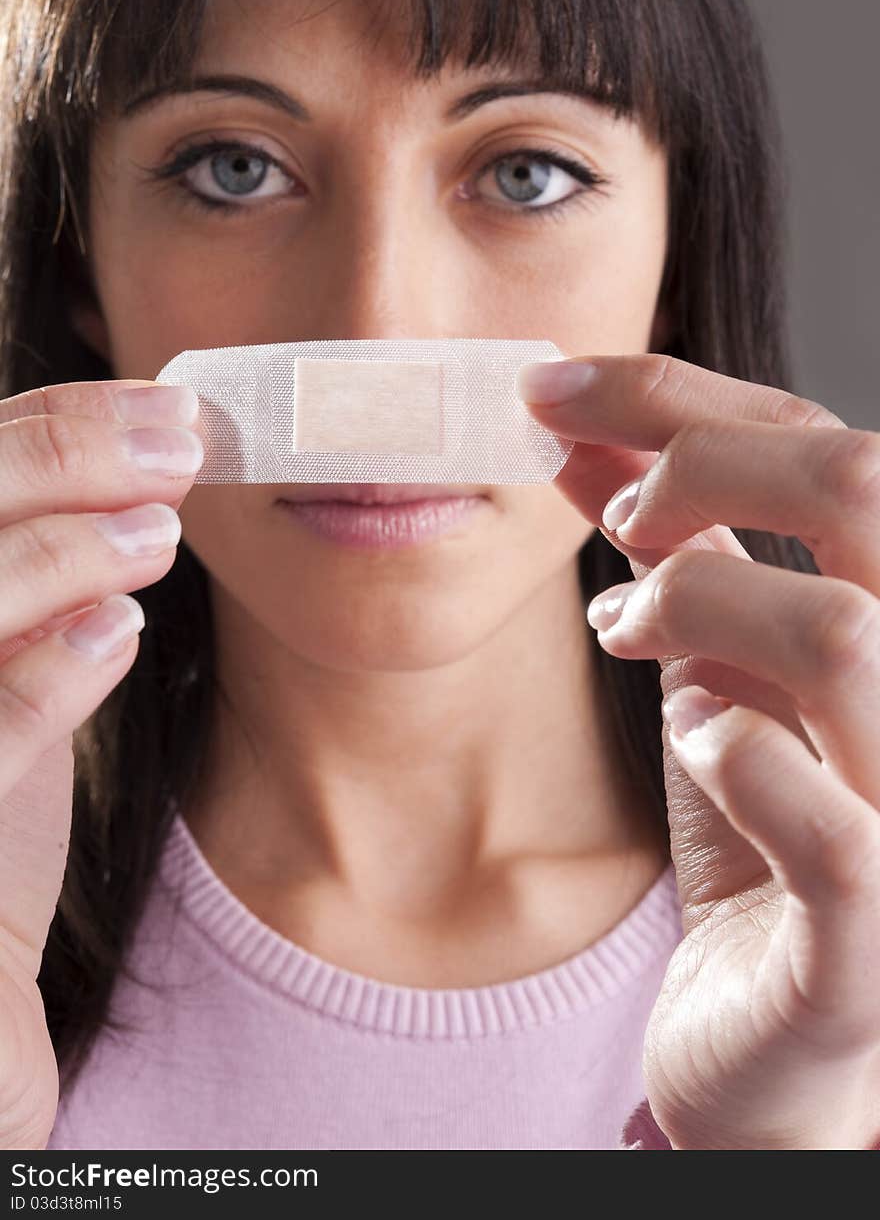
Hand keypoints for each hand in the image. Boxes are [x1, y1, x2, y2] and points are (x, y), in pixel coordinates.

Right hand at [0, 379, 202, 1146]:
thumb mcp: (17, 696)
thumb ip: (45, 604)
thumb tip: (138, 502)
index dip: (54, 424)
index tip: (160, 410)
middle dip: (59, 457)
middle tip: (178, 442)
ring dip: (53, 550)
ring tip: (158, 533)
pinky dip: (37, 673)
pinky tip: (114, 629)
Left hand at [517, 352, 879, 1149]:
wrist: (776, 1036)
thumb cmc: (763, 834)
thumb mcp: (718, 665)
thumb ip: (677, 551)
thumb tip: (587, 433)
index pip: (837, 449)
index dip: (684, 396)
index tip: (552, 386)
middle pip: (866, 491)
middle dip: (702, 461)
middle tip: (613, 511)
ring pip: (841, 637)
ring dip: (694, 601)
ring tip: (626, 628)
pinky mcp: (874, 948)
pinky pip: (833, 830)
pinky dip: (731, 755)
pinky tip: (691, 740)